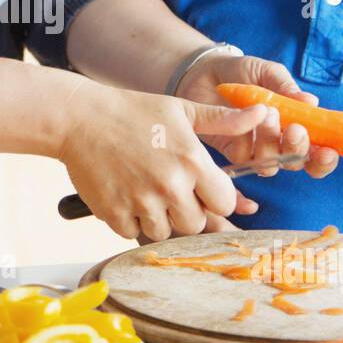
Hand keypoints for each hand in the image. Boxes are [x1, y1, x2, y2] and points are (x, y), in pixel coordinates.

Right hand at [56, 80, 274, 241]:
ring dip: (158, 219)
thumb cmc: (132, 111)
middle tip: (169, 190)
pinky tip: (125, 196)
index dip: (214, 198)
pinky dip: (131, 221)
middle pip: (197, 224)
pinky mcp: (114, 214)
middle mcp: (170, 185)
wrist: (79, 118)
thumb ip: (224, 120)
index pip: (224, 204)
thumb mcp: (181, 109)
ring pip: (165, 232)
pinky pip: (133, 233)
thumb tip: (263, 114)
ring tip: (144, 191)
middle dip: (187, 211)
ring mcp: (141, 202)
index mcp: (192, 161)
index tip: (200, 188)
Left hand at [176, 53, 339, 179]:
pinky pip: (245, 159)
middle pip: (297, 162)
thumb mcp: (267, 73)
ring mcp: (256, 149)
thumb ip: (286, 87)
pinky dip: (248, 144)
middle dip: (299, 149)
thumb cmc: (243, 72)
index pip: (318, 153)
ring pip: (271, 163)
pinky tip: (246, 121)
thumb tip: (312, 102)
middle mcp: (279, 143)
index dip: (325, 159)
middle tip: (294, 129)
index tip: (329, 150)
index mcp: (297, 126)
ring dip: (272, 142)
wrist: (205, 71)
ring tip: (267, 113)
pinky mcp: (232, 152)